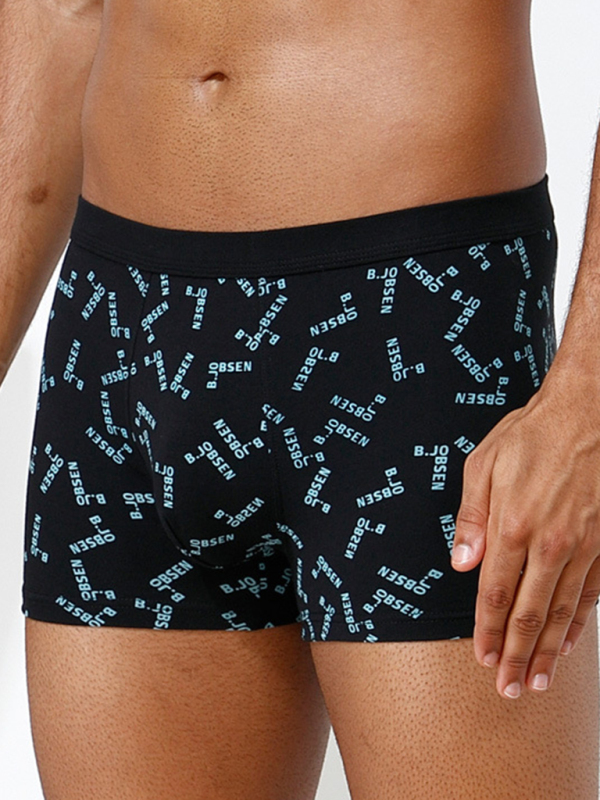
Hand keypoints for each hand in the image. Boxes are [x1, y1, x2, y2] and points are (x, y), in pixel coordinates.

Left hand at [451, 376, 599, 699]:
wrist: (588, 411)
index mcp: (510, 526)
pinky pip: (592, 593)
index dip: (487, 632)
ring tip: (536, 680)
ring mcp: (582, 546)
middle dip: (515, 656)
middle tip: (509, 689)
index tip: (482, 659)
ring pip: (562, 612)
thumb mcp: (483, 464)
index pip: (493, 595)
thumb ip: (470, 518)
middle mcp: (547, 544)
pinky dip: (581, 623)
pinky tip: (571, 643)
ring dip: (547, 650)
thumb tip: (460, 564)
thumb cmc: (532, 434)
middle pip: (527, 614)